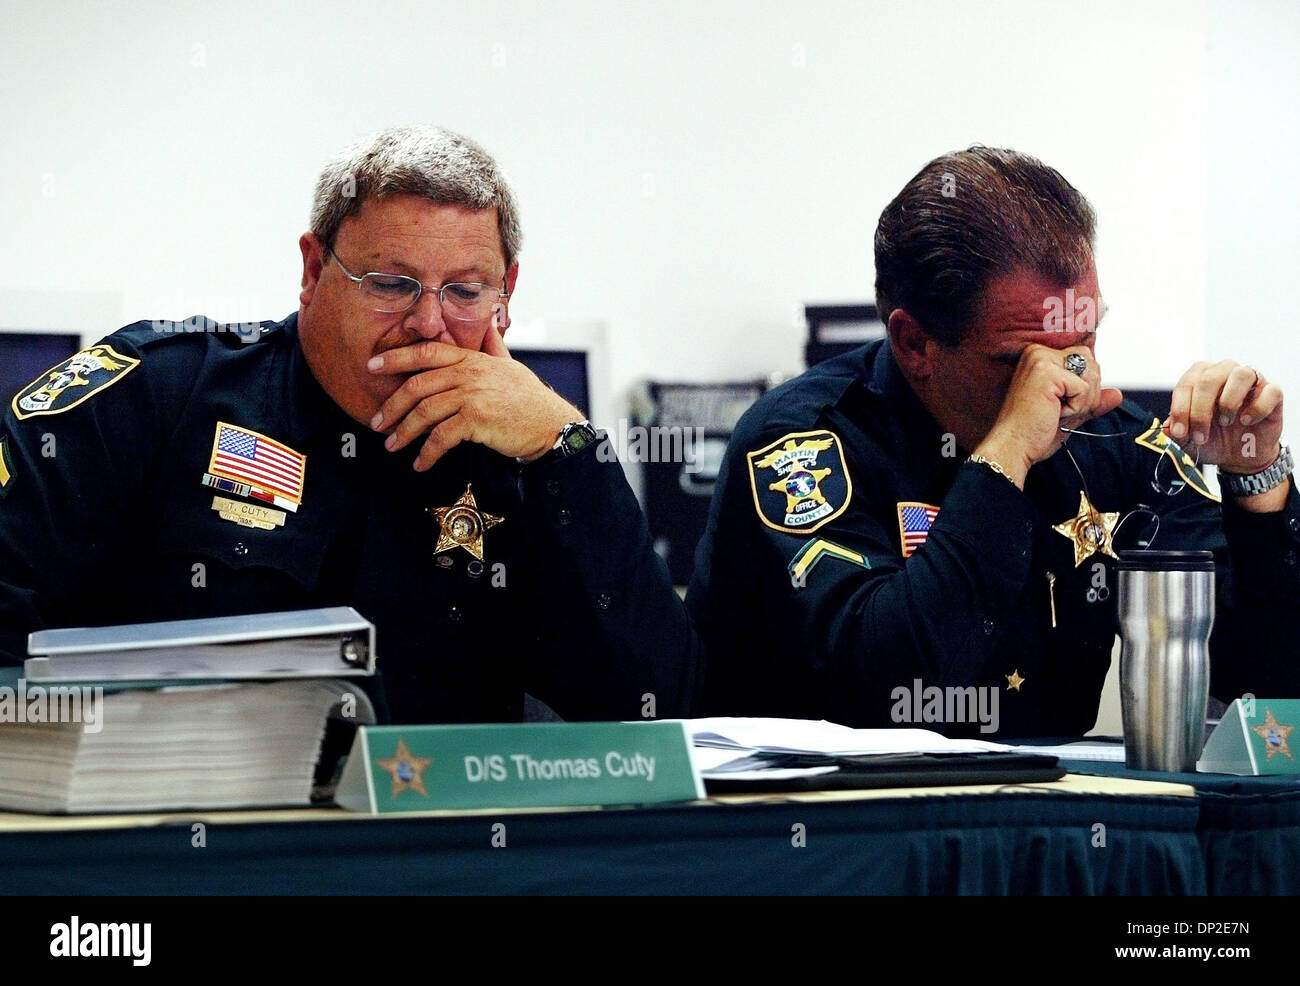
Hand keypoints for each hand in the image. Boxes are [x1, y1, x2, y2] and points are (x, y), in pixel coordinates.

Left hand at [367, 324, 582, 470]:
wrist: (550, 423)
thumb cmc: (529, 398)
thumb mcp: (510, 365)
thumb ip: (493, 347)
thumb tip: (489, 326)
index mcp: (472, 359)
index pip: (427, 352)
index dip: (396, 357)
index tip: (373, 366)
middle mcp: (469, 373)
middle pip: (418, 385)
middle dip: (392, 406)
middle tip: (378, 422)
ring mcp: (472, 396)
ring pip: (425, 412)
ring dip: (404, 433)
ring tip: (393, 446)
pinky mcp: (477, 420)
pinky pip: (442, 437)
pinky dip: (427, 453)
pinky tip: (420, 463)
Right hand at [975, 343, 1123, 486]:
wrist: (1013, 447)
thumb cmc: (1032, 432)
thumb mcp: (1070, 412)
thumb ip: (1092, 399)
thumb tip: (1116, 394)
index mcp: (1040, 357)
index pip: (1085, 359)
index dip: (1084, 387)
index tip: (1060, 405)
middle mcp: (1038, 352)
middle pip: (1091, 363)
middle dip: (1087, 393)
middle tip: (1059, 411)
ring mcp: (1041, 360)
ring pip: (1091, 374)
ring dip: (1082, 401)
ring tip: (1056, 412)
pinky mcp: (1046, 373)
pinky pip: (1084, 388)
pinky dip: (1076, 407)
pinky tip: (1054, 414)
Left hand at [1165, 360, 1282, 473]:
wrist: (1239, 455)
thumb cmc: (1213, 439)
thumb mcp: (1188, 439)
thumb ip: (1175, 432)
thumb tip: (1168, 427)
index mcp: (1201, 378)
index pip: (1187, 383)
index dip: (1180, 409)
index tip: (1180, 432)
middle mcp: (1226, 372)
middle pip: (1209, 378)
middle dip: (1200, 411)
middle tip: (1200, 435)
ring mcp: (1252, 380)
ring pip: (1241, 374)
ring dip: (1228, 402)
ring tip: (1225, 422)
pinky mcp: (1273, 393)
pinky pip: (1270, 391)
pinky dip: (1257, 408)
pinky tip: (1247, 421)